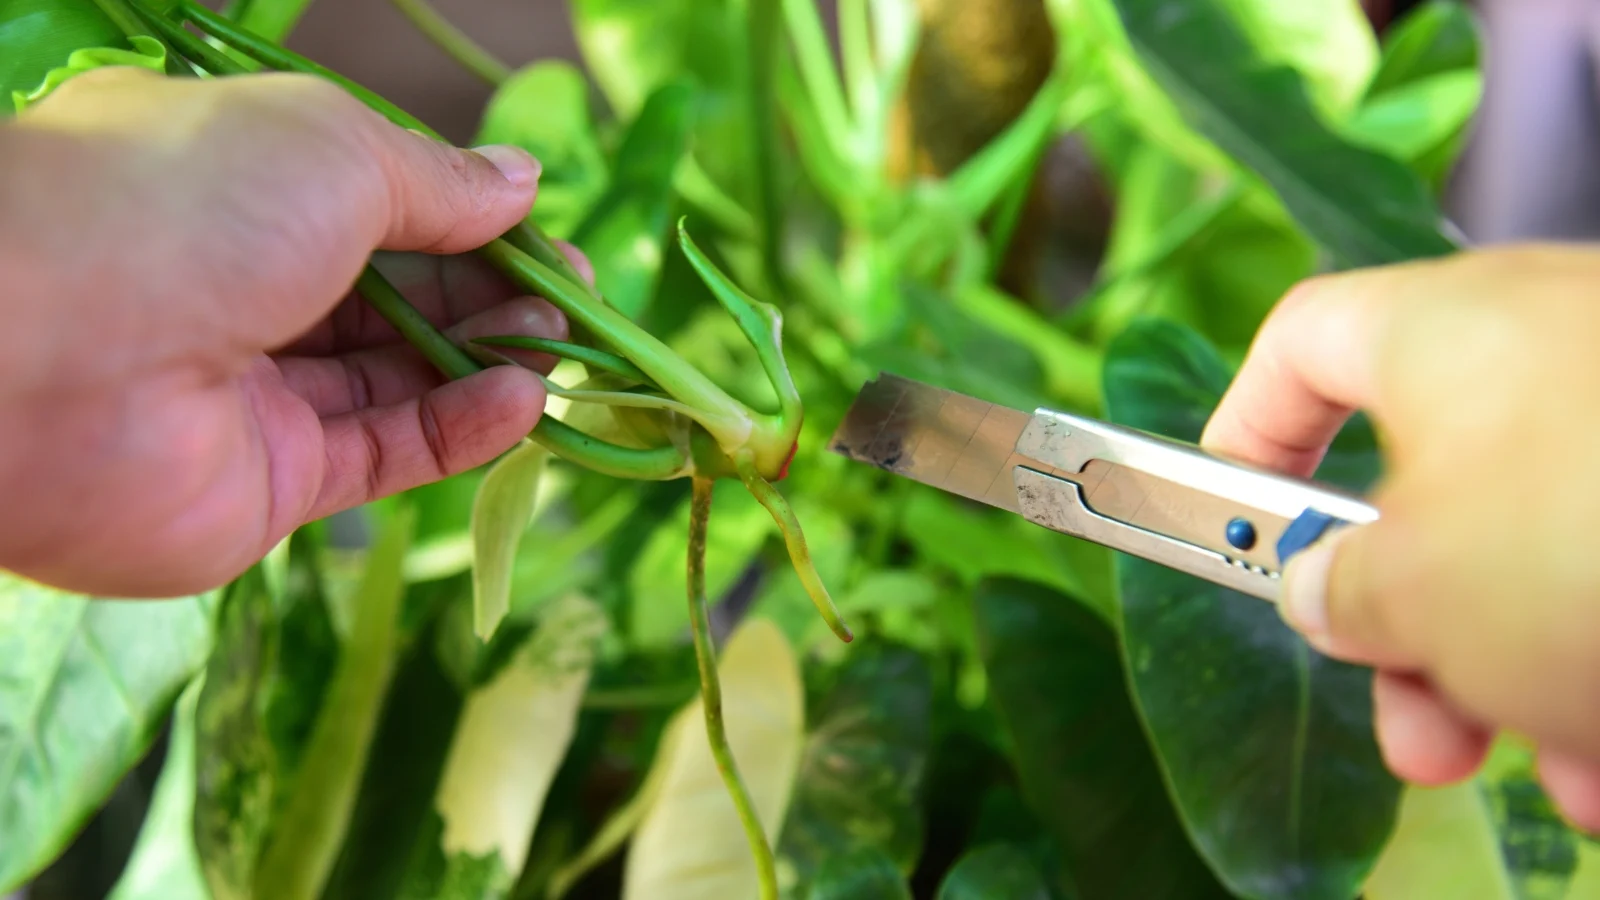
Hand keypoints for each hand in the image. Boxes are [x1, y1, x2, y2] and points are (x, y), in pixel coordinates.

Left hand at [0, 67, 582, 597]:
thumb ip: (436, 181)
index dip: (473, 225)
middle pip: (396, 297)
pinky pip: (382, 452)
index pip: (379, 208)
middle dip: (492, 295)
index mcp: (237, 186)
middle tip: (575, 305)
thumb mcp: (333, 151)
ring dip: (487, 359)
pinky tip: (523, 403)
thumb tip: (520, 182)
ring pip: (396, 378)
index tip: (551, 244)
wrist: (39, 358)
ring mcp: (253, 391)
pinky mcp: (268, 483)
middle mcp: (240, 285)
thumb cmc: (183, 206)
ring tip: (559, 349)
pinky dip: (459, 429)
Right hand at [1201, 244, 1599, 831]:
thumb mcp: (1416, 589)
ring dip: (1523, 678)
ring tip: (1564, 775)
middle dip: (1418, 632)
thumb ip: (1338, 588)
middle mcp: (1552, 350)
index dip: (1247, 431)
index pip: (1299, 343)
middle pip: (1433, 487)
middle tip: (1414, 726)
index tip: (1238, 523)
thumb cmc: (1594, 541)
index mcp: (1447, 329)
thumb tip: (1328, 590)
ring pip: (1544, 549)